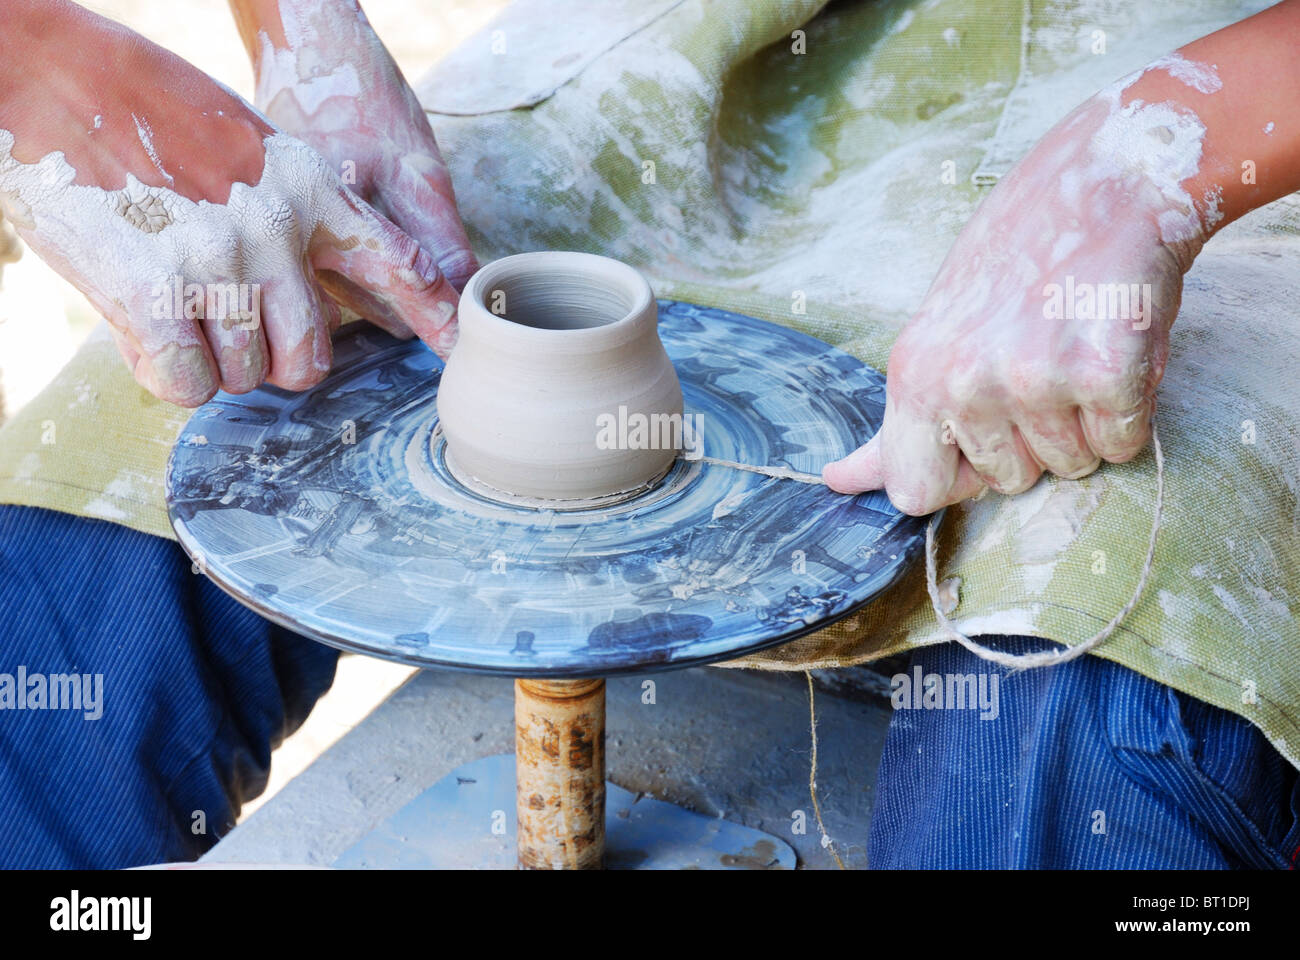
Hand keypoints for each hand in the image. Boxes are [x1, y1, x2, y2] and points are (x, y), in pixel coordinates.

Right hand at [0, 0, 459, 405]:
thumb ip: (298, 216)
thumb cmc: (153, 116)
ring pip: (245, 377)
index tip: (458, 344)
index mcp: (313, 192)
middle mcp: (278, 232)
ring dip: (209, 360)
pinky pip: (189, 385)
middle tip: (224, 321)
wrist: (55, 77)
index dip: (432, 312)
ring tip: (169, 295)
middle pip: (310, 360)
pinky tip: (144, 325)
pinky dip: (167, 373)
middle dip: (270, 360)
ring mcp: (219, 264)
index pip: (398, 263)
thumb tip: (314, 295)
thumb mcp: (257, 148)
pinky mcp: (154, 296)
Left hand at [823, 88, 1199, 513]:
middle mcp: (964, 382)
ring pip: (1072, 465)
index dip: (956, 475)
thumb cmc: (1019, 257)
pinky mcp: (1104, 374)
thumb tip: (835, 480)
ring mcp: (1034, 379)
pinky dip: (1131, 407)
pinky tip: (1115, 344)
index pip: (914, 492)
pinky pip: (1123, 442)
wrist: (1109, 180)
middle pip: (1008, 482)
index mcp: (913, 373)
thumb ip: (901, 414)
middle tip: (1042, 358)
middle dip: (1034, 438)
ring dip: (1085, 422)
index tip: (979, 433)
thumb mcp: (936, 331)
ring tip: (1077, 345)